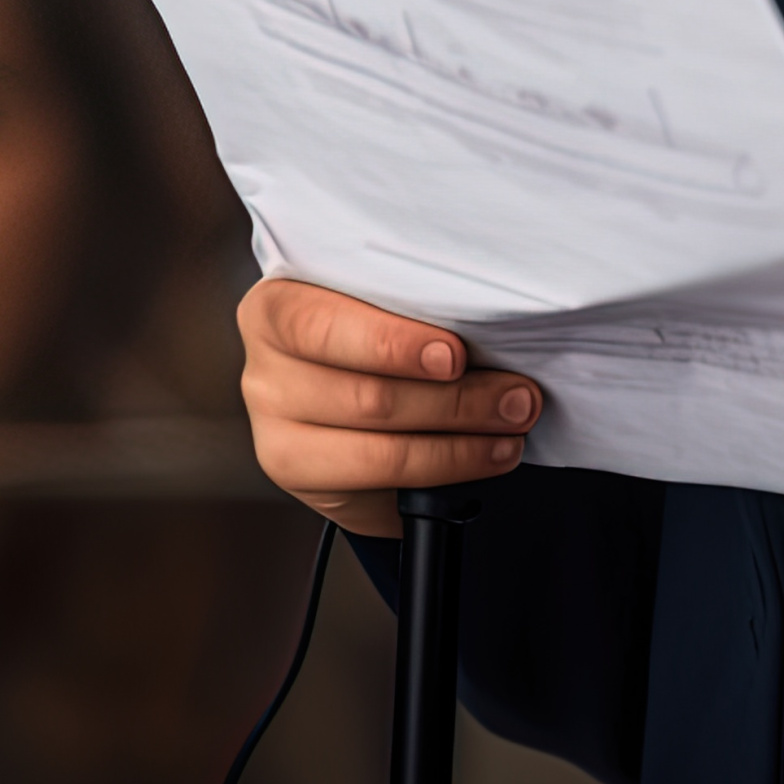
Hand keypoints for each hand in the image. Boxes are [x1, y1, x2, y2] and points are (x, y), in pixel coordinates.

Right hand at [237, 278, 542, 538]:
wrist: (351, 383)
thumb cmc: (378, 326)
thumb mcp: (384, 301)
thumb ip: (415, 305)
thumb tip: (493, 324)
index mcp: (279, 306)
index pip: (324, 325)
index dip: (393, 344)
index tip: (455, 356)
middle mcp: (266, 371)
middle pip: (365, 394)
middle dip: (456, 398)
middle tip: (518, 396)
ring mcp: (275, 432)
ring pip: (377, 445)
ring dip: (460, 440)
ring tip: (511, 427)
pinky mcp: (299, 479)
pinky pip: (378, 482)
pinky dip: (445, 468)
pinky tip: (484, 455)